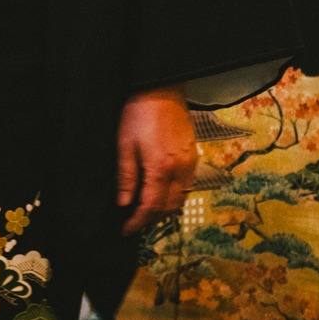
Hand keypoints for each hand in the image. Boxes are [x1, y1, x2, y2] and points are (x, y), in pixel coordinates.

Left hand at [115, 86, 194, 234]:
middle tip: (134, 223)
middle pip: (168, 208)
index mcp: (161, 168)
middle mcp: (180, 169)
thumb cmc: (139, 114)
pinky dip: (174, 196)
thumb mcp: (125, 145)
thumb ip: (126, 177)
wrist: (162, 90)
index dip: (138, 222)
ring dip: (164, 210)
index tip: (126, 229)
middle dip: (151, 220)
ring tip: (146, 211)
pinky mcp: (194, 156)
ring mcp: (190, 163)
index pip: (151, 207)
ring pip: (180, 199)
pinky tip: (161, 193)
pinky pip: (187, 186)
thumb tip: (124, 203)